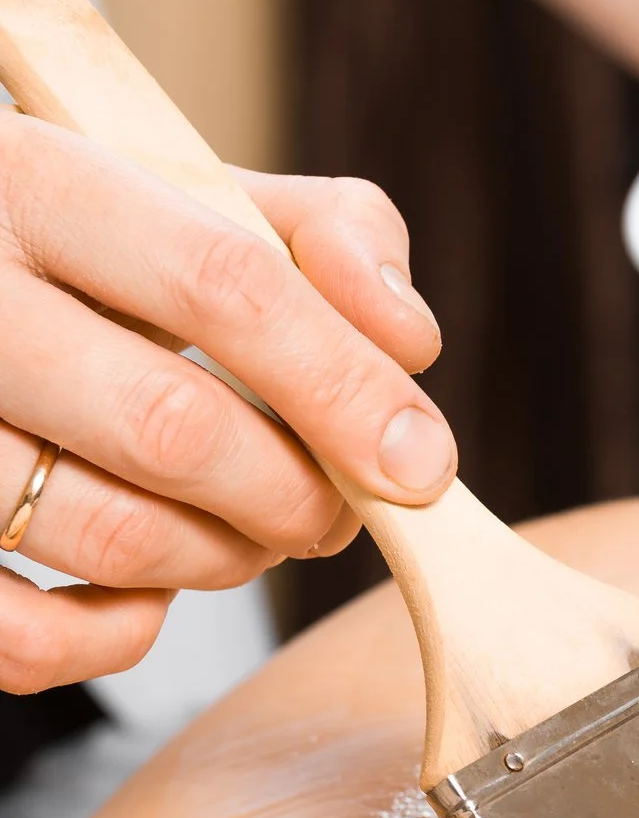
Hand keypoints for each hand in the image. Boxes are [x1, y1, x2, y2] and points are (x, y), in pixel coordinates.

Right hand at [0, 116, 452, 692]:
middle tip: (331, 509)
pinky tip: (141, 587)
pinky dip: (111, 635)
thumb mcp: (190, 193)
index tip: (420, 464)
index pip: (226, 286)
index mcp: (38, 182)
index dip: (346, 388)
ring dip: (222, 561)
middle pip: (172, 428)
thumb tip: (410, 341)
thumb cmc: (81, 245)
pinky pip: (17, 634)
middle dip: (295, 497)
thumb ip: (325, 237)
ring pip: (106, 535)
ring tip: (248, 530)